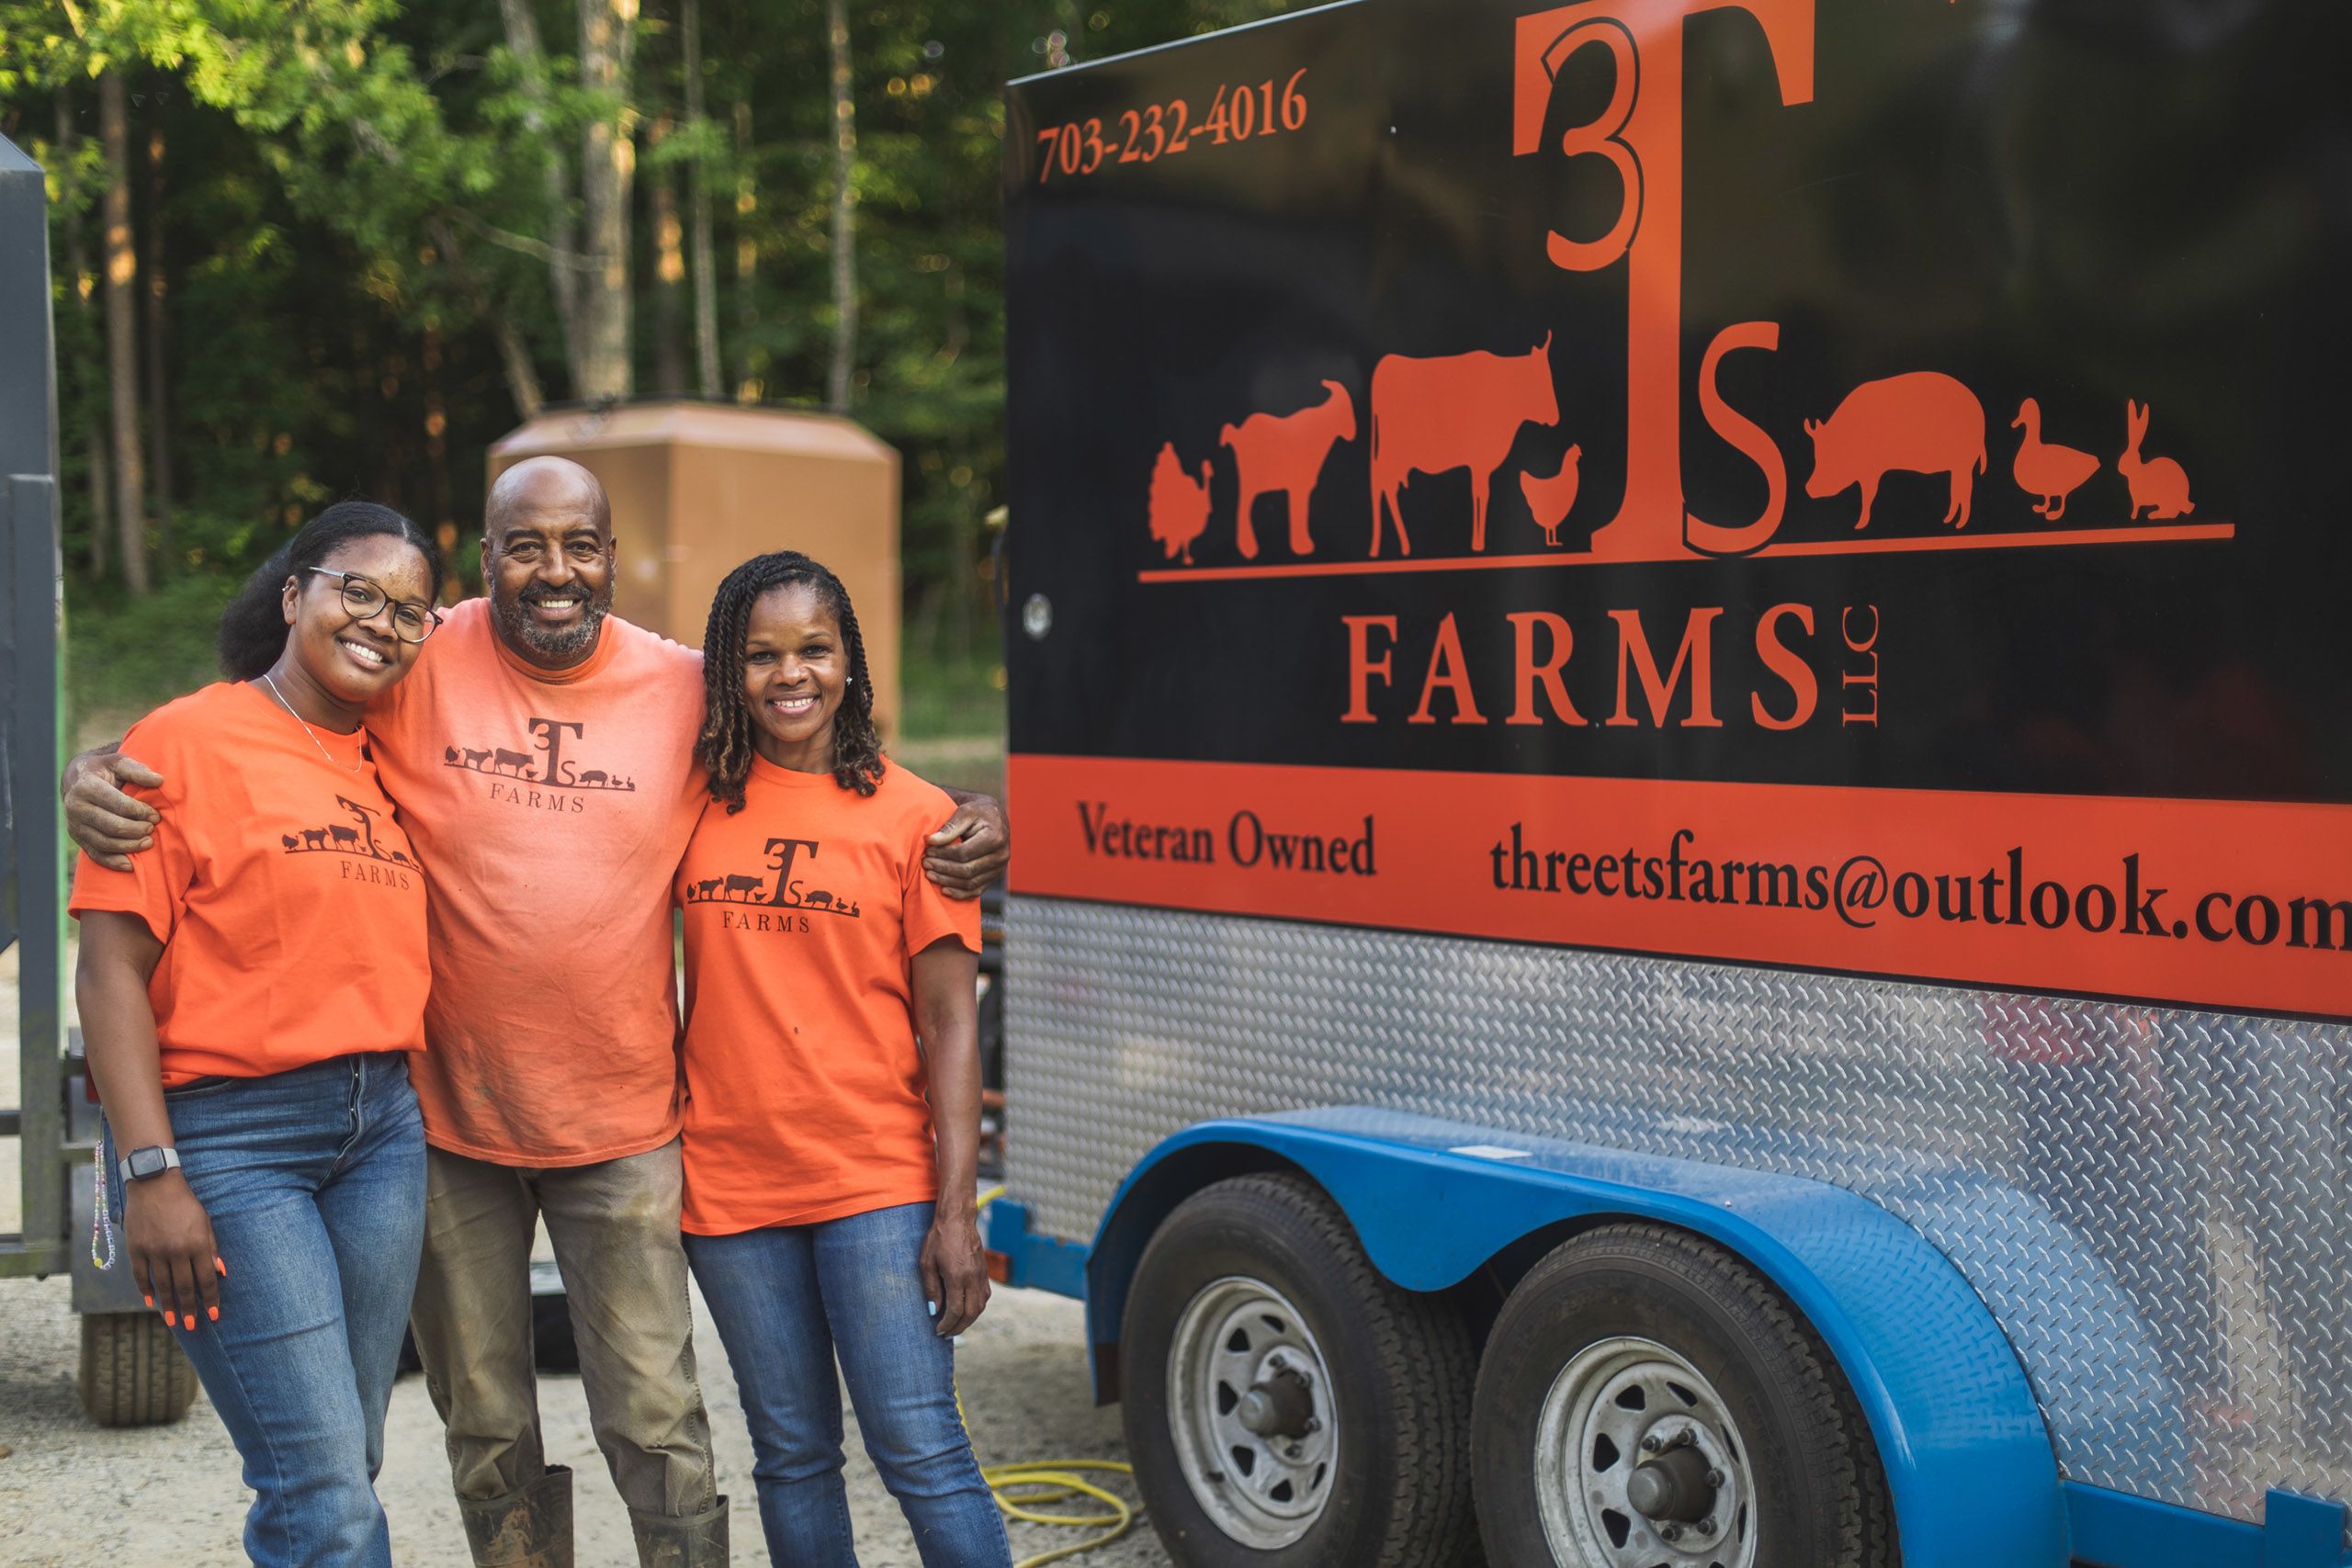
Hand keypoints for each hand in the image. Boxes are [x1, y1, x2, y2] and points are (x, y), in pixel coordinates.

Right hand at [64, 747, 161, 870]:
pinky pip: (94, 854)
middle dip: (136, 830)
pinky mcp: (77, 837)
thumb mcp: (118, 762)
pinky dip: (112, 862)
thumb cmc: (105, 770)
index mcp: (86, 787)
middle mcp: (76, 807)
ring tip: (148, 843)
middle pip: (111, 826)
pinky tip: (130, 865)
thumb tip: (159, 780)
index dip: (140, 812)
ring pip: (104, 843)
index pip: (118, 805)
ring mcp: (75, 825)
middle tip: (152, 829)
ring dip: (129, 846)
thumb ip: (137, 770)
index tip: (156, 815)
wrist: (77, 779)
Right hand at [125, 1173, 220, 1329]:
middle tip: (191, 1325)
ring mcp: (154, 1251)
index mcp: (198, 1243)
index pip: (207, 1279)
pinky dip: (146, 1291)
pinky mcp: (136, 1249)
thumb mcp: (205, 1223)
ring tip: (172, 1321)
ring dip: (168, 1306)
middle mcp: (177, 1250)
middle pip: (185, 1287)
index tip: (213, 1315)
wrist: (155, 1184)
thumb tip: (220, 1272)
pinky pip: (141, 1276)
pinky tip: (151, 1302)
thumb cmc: (185, 1204)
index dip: (210, 1299)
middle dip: (190, 1308)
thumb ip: (211, 1248)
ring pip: (163, 1285)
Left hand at [918, 1205, 990, 1336]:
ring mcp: (981, 1275)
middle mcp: (973, 1278)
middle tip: (947, 1334)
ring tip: (956, 1325)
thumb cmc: (939, 1239)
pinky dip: (976, 1308)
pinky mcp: (985, 1271)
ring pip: (981, 1306)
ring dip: (969, 1319)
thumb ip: (931, 1288)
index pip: (955, 1310)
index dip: (946, 1324)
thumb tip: (934, 1310)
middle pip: (971, 1313)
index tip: (938, 1330)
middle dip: (959, 1327)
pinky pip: (984, 1296)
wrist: (958, 1219)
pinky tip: (966, 1309)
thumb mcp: (927, 1263)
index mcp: (957, 1277)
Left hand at [923, 795, 1007, 899]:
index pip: (964, 853)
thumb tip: (930, 840)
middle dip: (943, 868)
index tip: (927, 851)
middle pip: (967, 870)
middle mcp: (1001, 855)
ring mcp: (999, 868)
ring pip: (970, 883)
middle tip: (925, 863)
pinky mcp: (995, 876)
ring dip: (947, 881)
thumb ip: (949, 826)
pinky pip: (976, 890)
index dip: (943, 854)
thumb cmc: (977, 811)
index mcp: (996, 837)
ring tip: (930, 874)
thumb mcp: (965, 811)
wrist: (993, 817)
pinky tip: (944, 889)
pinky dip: (959, 893)